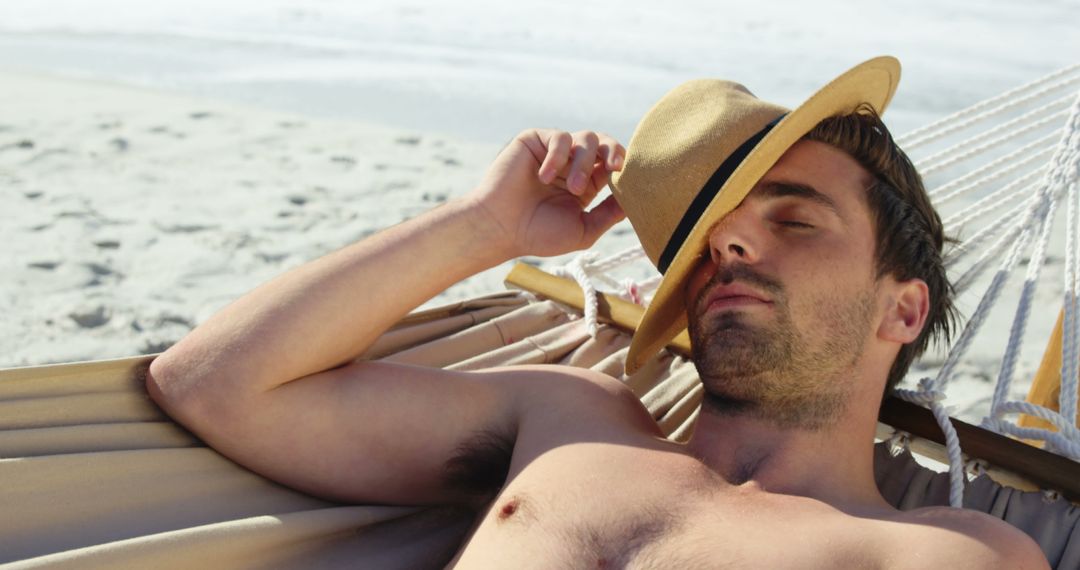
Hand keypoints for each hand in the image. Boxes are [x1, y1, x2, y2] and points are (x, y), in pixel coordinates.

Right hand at [467, 129, 625, 258]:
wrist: (500, 227)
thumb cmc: (537, 234)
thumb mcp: (583, 230)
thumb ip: (610, 214)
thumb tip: (636, 199)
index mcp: (587, 184)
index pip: (614, 166)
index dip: (625, 168)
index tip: (628, 179)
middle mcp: (572, 165)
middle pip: (606, 145)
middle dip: (615, 153)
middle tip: (615, 168)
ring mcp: (555, 151)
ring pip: (587, 139)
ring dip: (585, 163)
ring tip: (574, 188)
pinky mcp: (536, 140)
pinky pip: (560, 137)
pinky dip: (558, 156)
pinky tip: (545, 177)